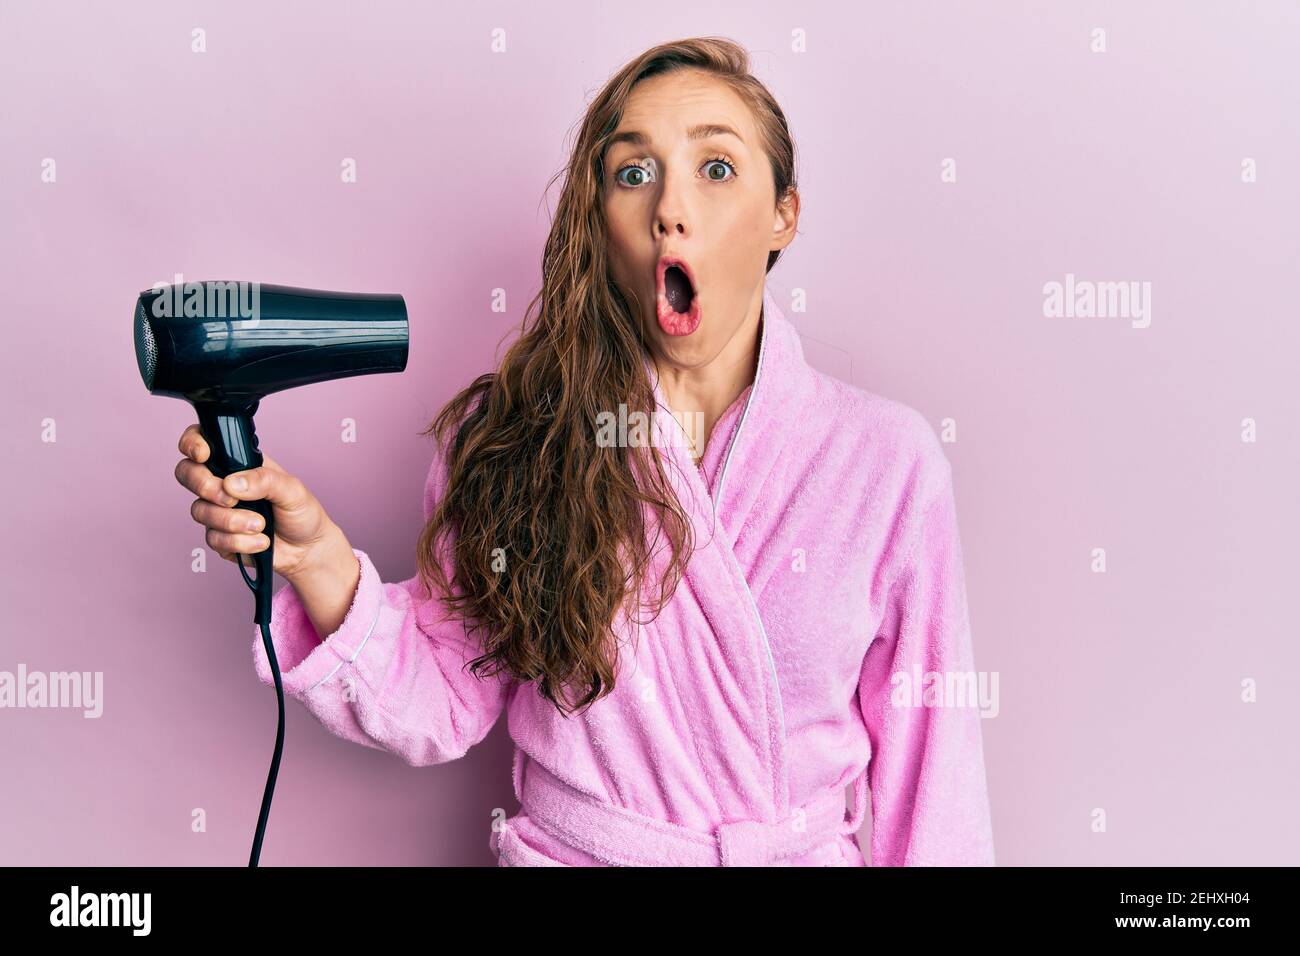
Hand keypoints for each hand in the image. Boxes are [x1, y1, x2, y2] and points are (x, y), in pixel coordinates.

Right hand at [175, 423, 340, 580]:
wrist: (308, 550)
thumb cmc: (302, 513)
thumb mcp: (292, 490)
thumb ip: (265, 480)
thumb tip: (231, 483)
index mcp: (239, 463)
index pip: (203, 442)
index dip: (193, 444)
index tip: (203, 455)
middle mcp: (223, 483)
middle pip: (187, 473)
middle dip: (204, 485)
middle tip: (231, 499)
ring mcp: (218, 510)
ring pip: (200, 510)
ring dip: (231, 520)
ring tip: (261, 525)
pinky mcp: (219, 537)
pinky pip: (213, 538)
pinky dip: (239, 541)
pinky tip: (260, 541)